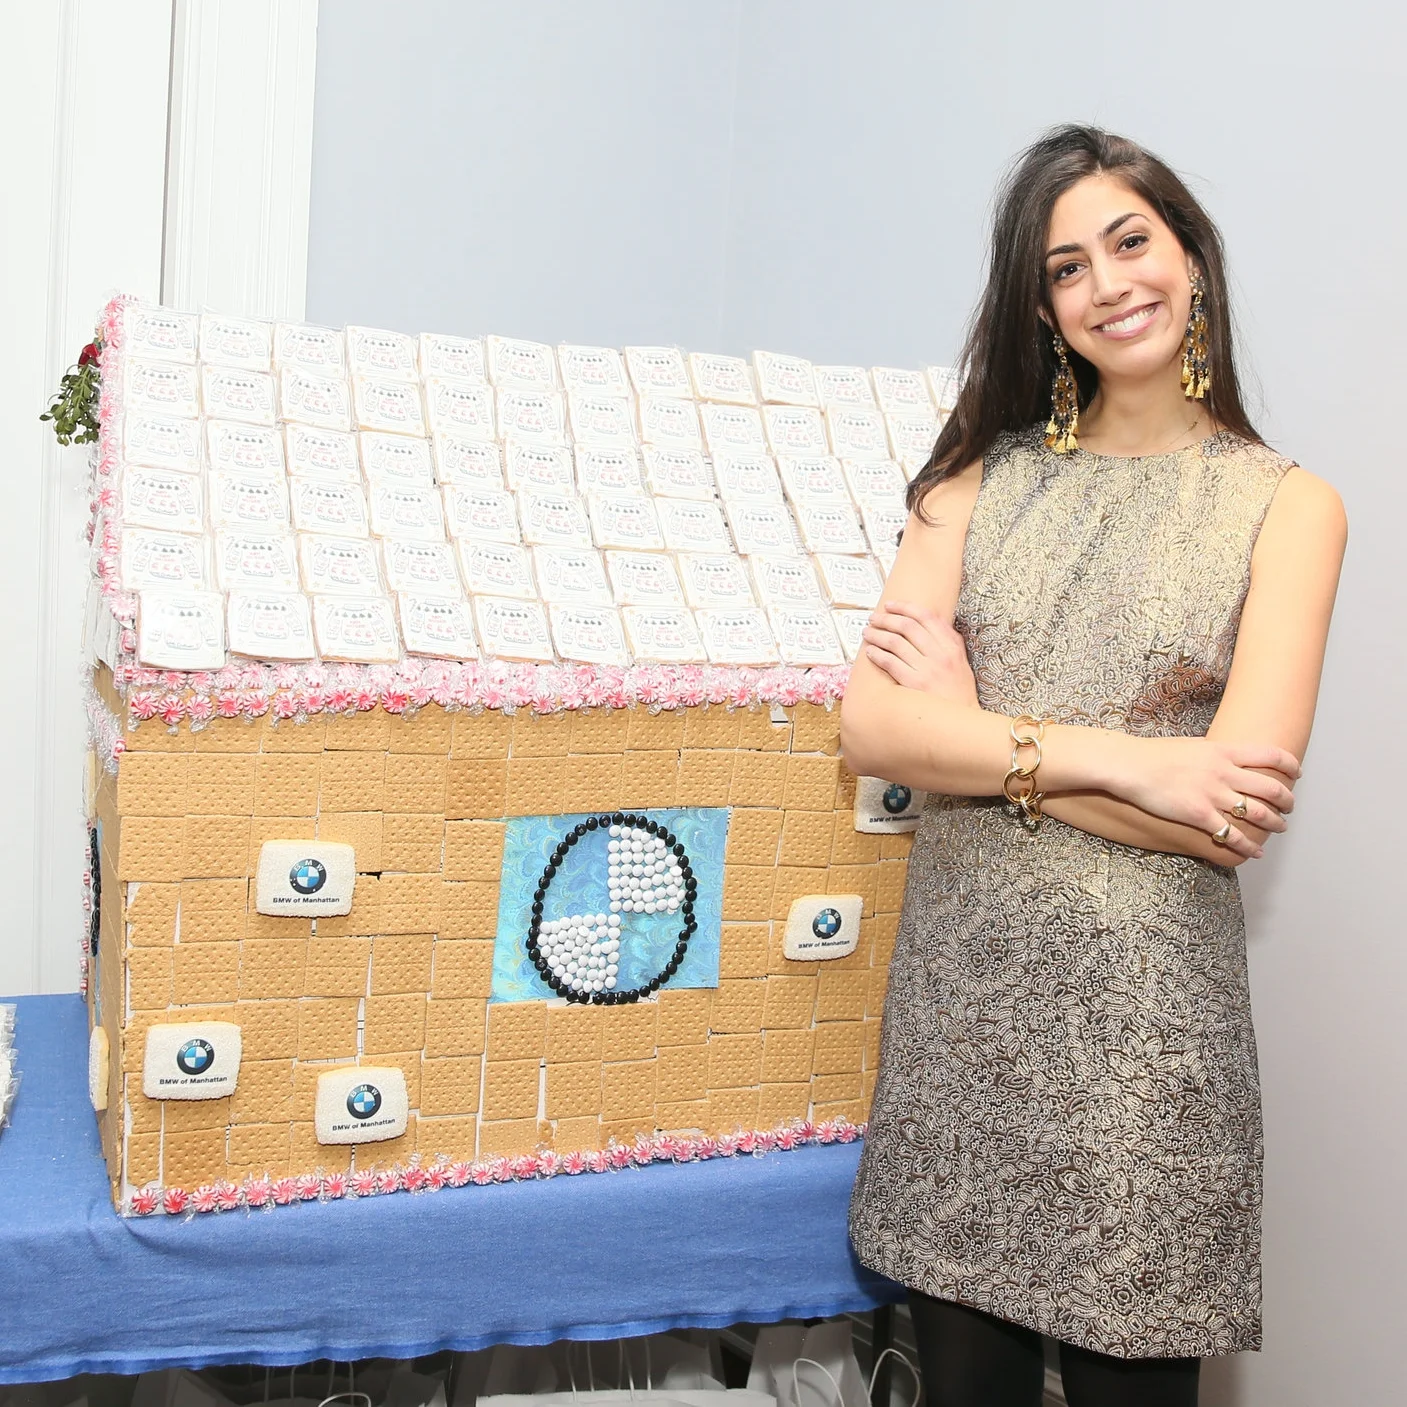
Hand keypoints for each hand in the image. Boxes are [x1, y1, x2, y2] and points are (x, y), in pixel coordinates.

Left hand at [863, 600, 979, 707]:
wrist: (960, 720)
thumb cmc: (958, 691)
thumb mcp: (961, 661)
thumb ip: (949, 640)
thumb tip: (930, 620)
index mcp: (952, 646)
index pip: (926, 617)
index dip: (905, 607)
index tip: (890, 605)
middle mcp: (940, 654)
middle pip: (907, 627)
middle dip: (886, 619)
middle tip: (873, 618)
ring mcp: (927, 669)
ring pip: (896, 643)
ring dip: (877, 635)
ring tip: (868, 633)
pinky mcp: (914, 684)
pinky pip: (890, 663)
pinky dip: (877, 655)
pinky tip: (870, 652)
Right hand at [1107, 735, 1300, 859]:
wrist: (1129, 765)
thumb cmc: (1154, 754)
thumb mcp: (1192, 746)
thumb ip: (1214, 754)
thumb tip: (1226, 759)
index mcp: (1223, 751)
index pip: (1270, 755)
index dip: (1289, 765)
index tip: (1297, 774)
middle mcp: (1224, 772)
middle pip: (1271, 787)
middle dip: (1287, 801)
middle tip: (1290, 808)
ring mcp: (1212, 794)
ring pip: (1258, 813)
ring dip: (1274, 823)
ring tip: (1279, 829)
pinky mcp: (1198, 815)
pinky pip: (1231, 834)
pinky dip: (1248, 845)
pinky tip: (1255, 851)